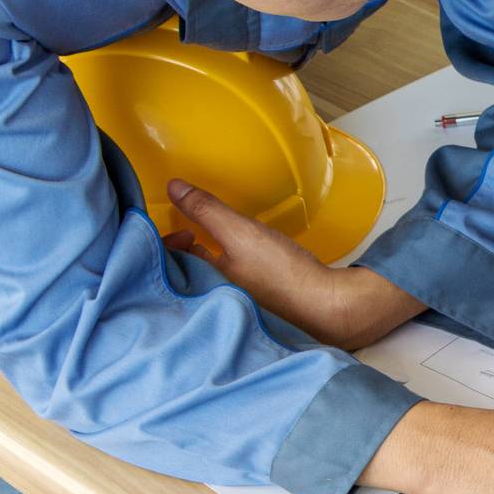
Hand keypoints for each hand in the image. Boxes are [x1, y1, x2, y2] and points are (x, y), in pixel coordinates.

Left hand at [162, 178, 421, 348]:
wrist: (327, 305)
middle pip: (185, 275)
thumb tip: (172, 186)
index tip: (185, 231)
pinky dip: (231, 273)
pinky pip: (232, 286)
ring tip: (221, 246)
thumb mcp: (240, 233)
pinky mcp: (258, 307)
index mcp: (199, 285)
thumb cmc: (280, 272)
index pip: (165, 266)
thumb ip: (206, 210)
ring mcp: (236, 305)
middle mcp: (211, 300)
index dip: (165, 245)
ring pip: (209, 280)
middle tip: (197, 235)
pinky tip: (249, 264)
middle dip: (186, 255)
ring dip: (208, 262)